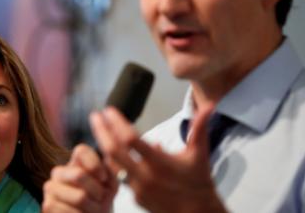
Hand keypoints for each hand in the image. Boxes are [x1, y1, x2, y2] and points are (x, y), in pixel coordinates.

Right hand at [42, 144, 117, 212]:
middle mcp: (59, 172)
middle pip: (79, 175)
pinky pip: (69, 211)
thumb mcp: (110, 184)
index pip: (80, 150)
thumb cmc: (101, 199)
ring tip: (94, 209)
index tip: (103, 178)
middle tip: (101, 198)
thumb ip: (110, 171)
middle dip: (97, 191)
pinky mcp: (47, 205)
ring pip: (79, 197)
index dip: (95, 164)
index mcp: (75, 162)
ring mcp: (50, 188)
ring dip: (93, 207)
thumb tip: (108, 161)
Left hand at [91, 106, 227, 212]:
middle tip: (95, 116)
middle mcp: (146, 176)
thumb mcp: (199, 154)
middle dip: (101, 131)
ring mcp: (138, 188)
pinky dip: (113, 162)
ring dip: (104, 146)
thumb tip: (208, 107)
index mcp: (160, 163)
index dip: (117, 123)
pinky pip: (119, 177)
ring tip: (99, 129)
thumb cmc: (199, 183)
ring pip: (113, 165)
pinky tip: (111, 150)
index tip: (109, 110)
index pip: (130, 139)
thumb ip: (199, 128)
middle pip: (114, 151)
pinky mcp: (136, 198)